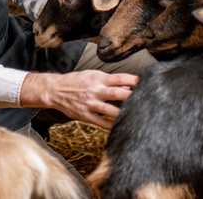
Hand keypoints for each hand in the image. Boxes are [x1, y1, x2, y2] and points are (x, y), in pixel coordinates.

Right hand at [20, 70, 138, 129]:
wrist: (56, 90)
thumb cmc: (77, 81)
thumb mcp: (93, 75)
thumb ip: (110, 81)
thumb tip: (127, 86)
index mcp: (99, 78)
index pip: (121, 78)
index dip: (134, 81)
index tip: (146, 83)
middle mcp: (96, 91)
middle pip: (119, 94)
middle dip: (133, 97)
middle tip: (147, 100)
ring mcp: (91, 104)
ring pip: (112, 110)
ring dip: (125, 113)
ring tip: (137, 115)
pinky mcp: (86, 115)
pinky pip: (103, 123)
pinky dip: (113, 125)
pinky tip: (122, 127)